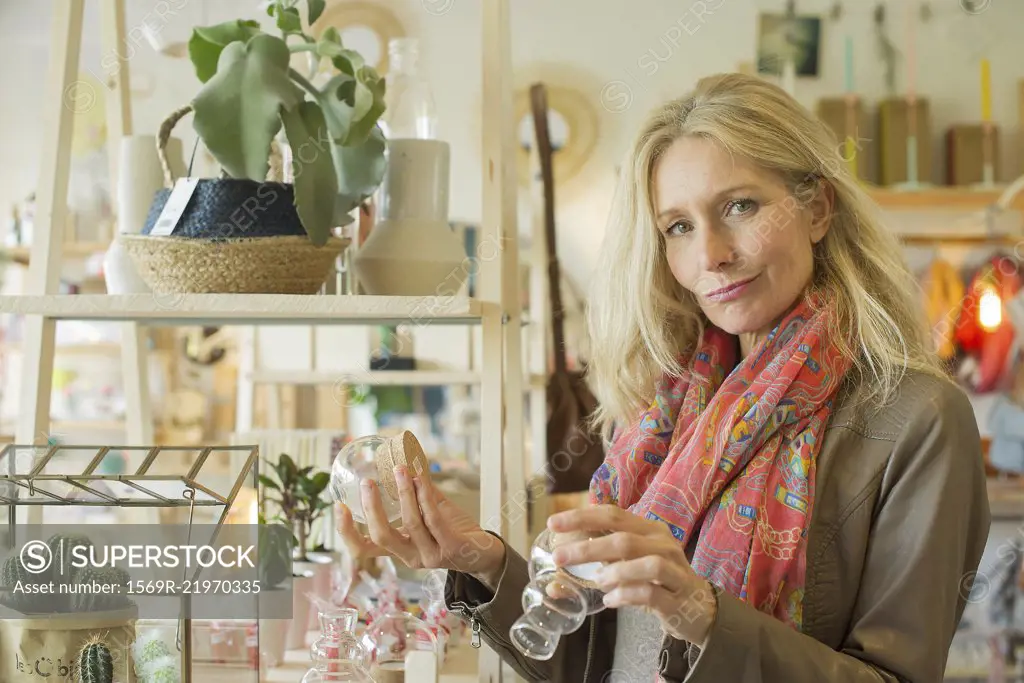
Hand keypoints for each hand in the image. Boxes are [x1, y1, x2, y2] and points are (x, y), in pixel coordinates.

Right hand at [335, 466, 505, 587]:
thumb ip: (415, 493)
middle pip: (380, 537)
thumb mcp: (428, 512)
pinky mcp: (451, 548)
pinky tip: (421, 479)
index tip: (338, 505)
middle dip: (372, 508)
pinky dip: (425, 496)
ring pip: (410, 523)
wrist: (484, 552)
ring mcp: (431, 555)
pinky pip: (434, 519)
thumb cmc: (452, 530)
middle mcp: (410, 556)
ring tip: (400, 469)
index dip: (346, 531)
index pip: (363, 549)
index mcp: (399, 549)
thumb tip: (401, 459)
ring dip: (404, 493)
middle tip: (368, 482)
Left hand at [548, 505, 716, 644]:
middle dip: (588, 548)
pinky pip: (651, 593)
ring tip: (596, 581)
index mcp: (650, 529)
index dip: (582, 516)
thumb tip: (555, 580)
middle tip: (560, 557)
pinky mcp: (678, 598)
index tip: (552, 523)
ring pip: (646, 564)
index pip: (613, 514)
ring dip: (615, 572)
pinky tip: (610, 601)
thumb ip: (601, 564)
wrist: (698, 607)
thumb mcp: (632, 563)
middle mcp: (664, 544)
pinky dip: (626, 595)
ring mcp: (674, 571)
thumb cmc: (658, 580)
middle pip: (624, 539)